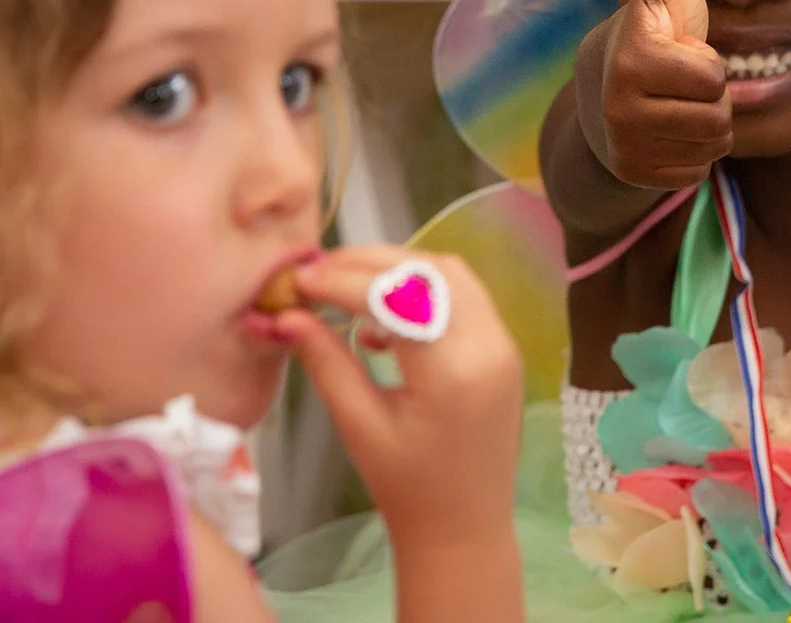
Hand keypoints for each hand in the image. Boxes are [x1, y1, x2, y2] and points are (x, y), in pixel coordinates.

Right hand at [277, 248, 523, 546]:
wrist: (465, 527)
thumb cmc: (407, 488)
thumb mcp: (358, 427)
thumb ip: (326, 363)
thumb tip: (284, 316)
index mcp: (451, 373)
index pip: (396, 297)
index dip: (342, 281)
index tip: (299, 282)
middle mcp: (488, 348)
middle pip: (429, 271)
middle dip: (369, 262)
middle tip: (318, 272)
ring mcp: (504, 345)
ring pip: (452, 274)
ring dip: (399, 268)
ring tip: (345, 286)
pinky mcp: (505, 348)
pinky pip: (466, 297)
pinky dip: (424, 289)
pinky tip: (383, 321)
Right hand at [588, 0, 732, 188]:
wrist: (602, 96)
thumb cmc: (652, 35)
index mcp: (632, 55)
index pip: (714, 75)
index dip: (707, 63)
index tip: (679, 52)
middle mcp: (620, 104)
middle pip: (718, 116)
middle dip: (711, 99)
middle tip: (682, 84)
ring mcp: (625, 145)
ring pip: (712, 146)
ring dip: (706, 127)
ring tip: (677, 105)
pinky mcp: (634, 176)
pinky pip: (696, 171)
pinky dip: (691, 156)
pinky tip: (668, 135)